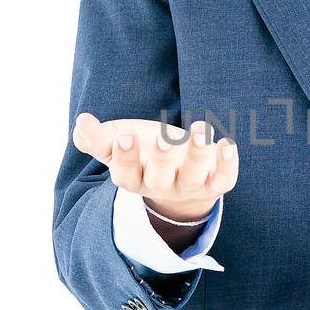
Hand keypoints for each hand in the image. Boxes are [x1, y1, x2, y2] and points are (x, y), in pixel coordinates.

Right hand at [72, 113, 239, 220]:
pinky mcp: (214, 182)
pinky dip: (227, 165)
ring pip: (193, 177)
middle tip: (163, 137)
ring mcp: (188, 187)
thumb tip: (82, 123)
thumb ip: (95, 137)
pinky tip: (227, 144)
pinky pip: (223, 180)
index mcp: (133, 178)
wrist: (176, 168)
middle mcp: (160, 186)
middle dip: (161, 158)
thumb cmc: (140, 150)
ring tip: (202, 128)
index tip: (125, 135)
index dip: (125, 157)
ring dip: (198, 154)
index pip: (125, 174)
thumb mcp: (115, 142)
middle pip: (159, 179)